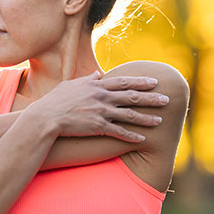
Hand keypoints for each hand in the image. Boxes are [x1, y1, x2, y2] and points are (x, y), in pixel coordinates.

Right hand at [26, 71, 168, 142]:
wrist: (45, 117)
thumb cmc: (55, 101)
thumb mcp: (70, 85)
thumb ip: (87, 80)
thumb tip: (97, 75)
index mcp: (96, 86)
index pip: (123, 82)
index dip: (140, 81)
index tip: (154, 81)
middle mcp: (101, 97)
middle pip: (132, 97)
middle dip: (151, 98)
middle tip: (167, 99)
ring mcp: (100, 112)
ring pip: (129, 115)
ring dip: (146, 118)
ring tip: (160, 120)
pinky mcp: (97, 127)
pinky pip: (119, 132)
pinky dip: (131, 136)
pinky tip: (143, 139)